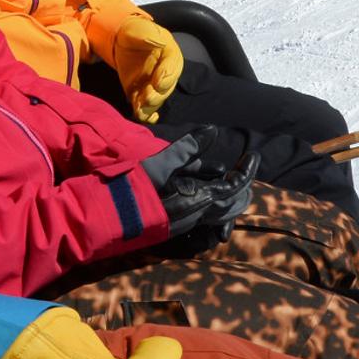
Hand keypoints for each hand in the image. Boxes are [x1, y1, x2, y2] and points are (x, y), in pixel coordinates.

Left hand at [107, 17, 182, 121]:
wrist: (122, 41)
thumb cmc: (134, 32)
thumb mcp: (138, 29)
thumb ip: (147, 35)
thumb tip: (159, 42)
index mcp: (170, 54)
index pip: (172, 67)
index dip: (166, 76)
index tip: (157, 82)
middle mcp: (166, 73)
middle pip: (166, 88)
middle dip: (157, 95)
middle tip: (146, 97)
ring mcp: (154, 86)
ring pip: (157, 100)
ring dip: (149, 106)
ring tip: (139, 108)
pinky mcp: (142, 94)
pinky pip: (147, 108)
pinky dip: (145, 114)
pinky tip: (140, 116)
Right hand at [140, 127, 256, 233]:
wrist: (105, 219)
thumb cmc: (130, 189)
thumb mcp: (159, 163)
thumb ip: (187, 148)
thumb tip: (213, 130)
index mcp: (197, 200)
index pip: (234, 186)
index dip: (247, 171)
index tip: (253, 156)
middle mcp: (195, 217)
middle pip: (231, 205)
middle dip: (242, 187)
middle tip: (246, 169)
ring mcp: (184, 226)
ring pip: (218, 213)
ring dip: (229, 196)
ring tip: (231, 179)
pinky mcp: (173, 229)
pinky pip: (204, 217)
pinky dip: (213, 204)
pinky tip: (206, 192)